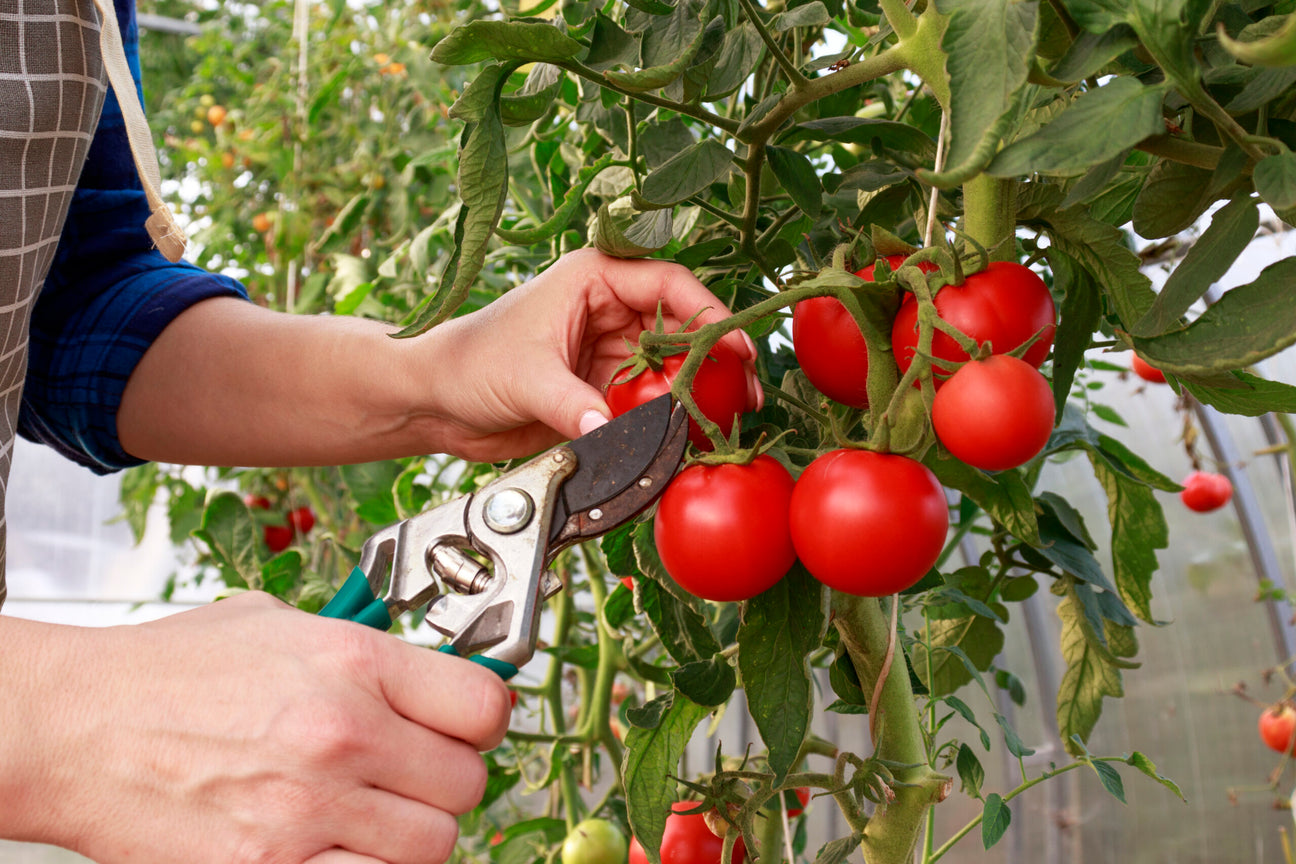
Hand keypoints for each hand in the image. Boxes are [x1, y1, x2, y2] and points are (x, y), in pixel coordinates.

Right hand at [0, 593, 510, 863]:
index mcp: (353, 661)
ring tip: (370, 816)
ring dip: (410, 834)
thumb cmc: (170, 672)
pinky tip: (338, 848)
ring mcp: (307, 810)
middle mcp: (341, 733)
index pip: (484, 705)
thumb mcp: (282, 626)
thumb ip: (368, 654)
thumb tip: (434, 681)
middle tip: (410, 775)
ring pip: (431, 846)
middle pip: (466, 783)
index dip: (483, 720)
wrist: (78, 726)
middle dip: (445, 782)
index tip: (467, 726)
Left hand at [419, 248, 760, 460]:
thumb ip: (571, 404)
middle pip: (681, 329)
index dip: (708, 315)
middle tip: (744, 393)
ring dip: (695, 394)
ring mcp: (609, 351)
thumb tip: (609, 431)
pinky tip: (687, 438)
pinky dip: (668, 420)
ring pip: (670, 369)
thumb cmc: (468, 363)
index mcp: (592, 279)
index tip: (735, 349)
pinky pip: (649, 402)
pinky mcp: (604, 390)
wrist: (435, 402)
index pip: (668, 286)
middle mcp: (608, 310)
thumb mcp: (524, 378)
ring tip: (725, 420)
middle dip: (714, 361)